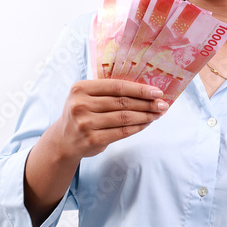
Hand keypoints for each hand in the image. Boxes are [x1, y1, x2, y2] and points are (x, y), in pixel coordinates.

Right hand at [48, 79, 168, 160]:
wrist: (63, 140)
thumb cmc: (81, 114)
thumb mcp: (85, 96)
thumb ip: (107, 92)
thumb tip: (144, 89)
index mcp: (80, 89)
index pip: (116, 86)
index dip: (139, 89)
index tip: (157, 91)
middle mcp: (80, 105)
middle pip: (122, 102)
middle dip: (147, 103)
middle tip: (163, 104)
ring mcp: (85, 124)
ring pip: (124, 118)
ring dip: (145, 116)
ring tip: (158, 114)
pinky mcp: (92, 140)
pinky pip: (121, 132)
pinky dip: (137, 127)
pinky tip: (146, 124)